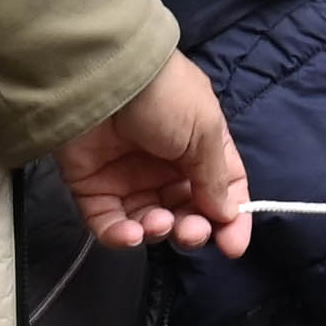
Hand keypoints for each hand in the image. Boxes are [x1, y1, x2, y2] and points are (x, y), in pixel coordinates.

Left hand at [59, 49, 253, 254]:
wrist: (104, 79)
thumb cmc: (165, 97)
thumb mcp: (204, 130)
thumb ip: (215, 178)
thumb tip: (227, 216)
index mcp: (199, 147)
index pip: (221, 190)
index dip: (230, 218)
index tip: (232, 246)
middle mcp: (165, 166)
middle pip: (185, 211)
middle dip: (192, 228)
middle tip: (190, 232)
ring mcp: (127, 178)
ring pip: (149, 222)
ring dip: (158, 231)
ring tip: (158, 223)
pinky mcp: (93, 189)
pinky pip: (109, 224)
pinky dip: (121, 236)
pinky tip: (132, 233)